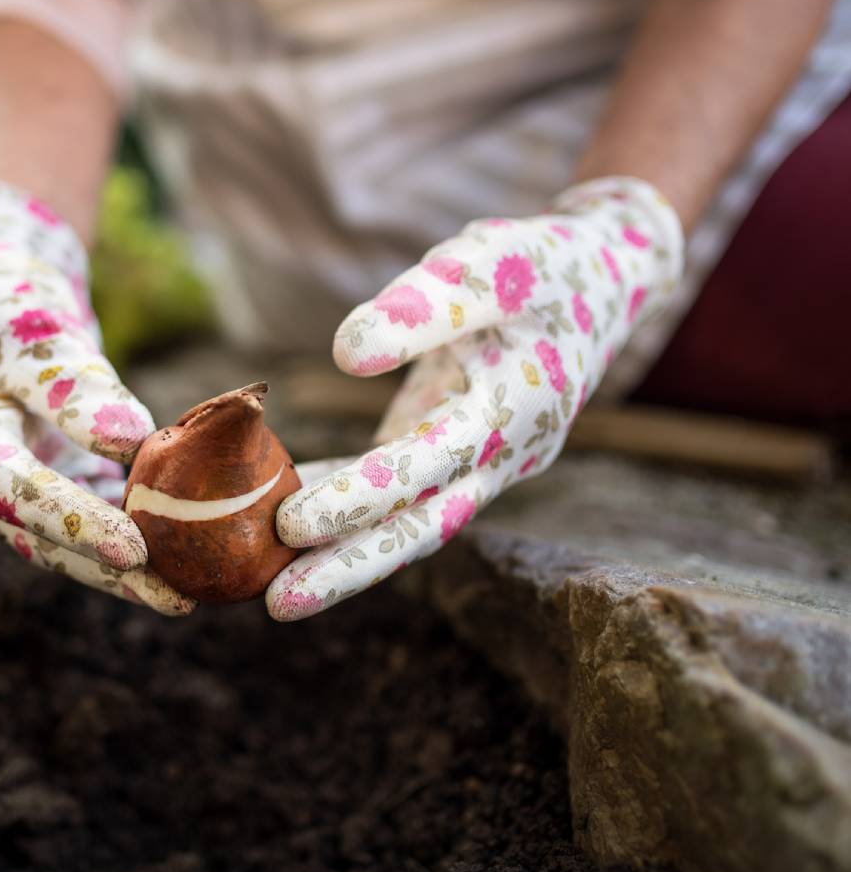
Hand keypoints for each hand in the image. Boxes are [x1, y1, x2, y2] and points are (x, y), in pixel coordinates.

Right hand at [0, 179, 193, 615]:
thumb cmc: (12, 297)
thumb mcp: (41, 331)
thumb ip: (76, 389)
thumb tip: (133, 444)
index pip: (11, 487)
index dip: (73, 521)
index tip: (135, 549)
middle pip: (37, 533)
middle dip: (106, 570)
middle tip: (173, 600)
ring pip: (60, 535)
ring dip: (118, 566)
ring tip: (183, 592)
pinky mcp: (36, 474)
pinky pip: (80, 511)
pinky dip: (123, 527)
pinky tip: (175, 550)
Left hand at [268, 177, 682, 619]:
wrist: (600, 282)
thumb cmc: (542, 267)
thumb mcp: (492, 265)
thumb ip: (426, 307)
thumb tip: (347, 353)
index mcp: (514, 412)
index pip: (429, 466)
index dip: (363, 496)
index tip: (294, 522)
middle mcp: (498, 454)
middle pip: (420, 525)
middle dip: (350, 566)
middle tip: (277, 606)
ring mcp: (478, 460)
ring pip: (409, 520)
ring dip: (345, 553)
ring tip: (270, 586)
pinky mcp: (453, 448)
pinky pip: (398, 488)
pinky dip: (346, 499)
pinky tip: (284, 510)